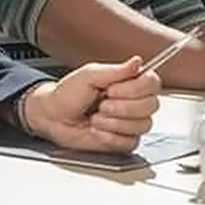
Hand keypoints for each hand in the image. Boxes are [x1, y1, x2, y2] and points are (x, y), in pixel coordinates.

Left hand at [21, 58, 161, 152]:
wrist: (52, 118)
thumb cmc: (68, 94)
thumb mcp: (89, 75)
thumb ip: (116, 70)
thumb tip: (137, 61)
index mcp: (129, 82)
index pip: (152, 83)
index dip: (136, 88)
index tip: (112, 89)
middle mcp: (134, 102)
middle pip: (151, 105)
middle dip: (123, 107)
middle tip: (102, 105)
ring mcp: (130, 123)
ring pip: (142, 125)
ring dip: (114, 123)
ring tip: (96, 118)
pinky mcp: (123, 141)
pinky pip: (130, 142)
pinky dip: (111, 138)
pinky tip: (97, 131)